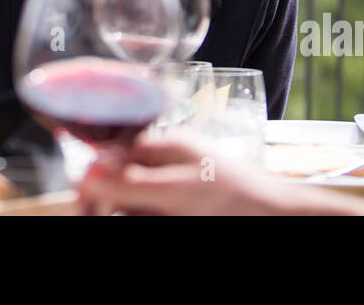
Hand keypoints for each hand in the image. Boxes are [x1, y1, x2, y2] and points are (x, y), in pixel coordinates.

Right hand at [77, 130, 363, 215]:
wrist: (280, 219)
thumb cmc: (239, 198)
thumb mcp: (179, 190)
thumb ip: (132, 182)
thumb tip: (85, 174)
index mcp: (161, 145)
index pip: (109, 155)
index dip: (91, 180)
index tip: (83, 205)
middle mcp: (163, 163)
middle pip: (115, 182)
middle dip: (106, 203)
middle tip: (97, 218)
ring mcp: (172, 188)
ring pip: (131, 202)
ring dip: (125, 211)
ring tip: (136, 216)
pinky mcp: (178, 207)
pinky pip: (149, 210)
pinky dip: (145, 215)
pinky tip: (155, 218)